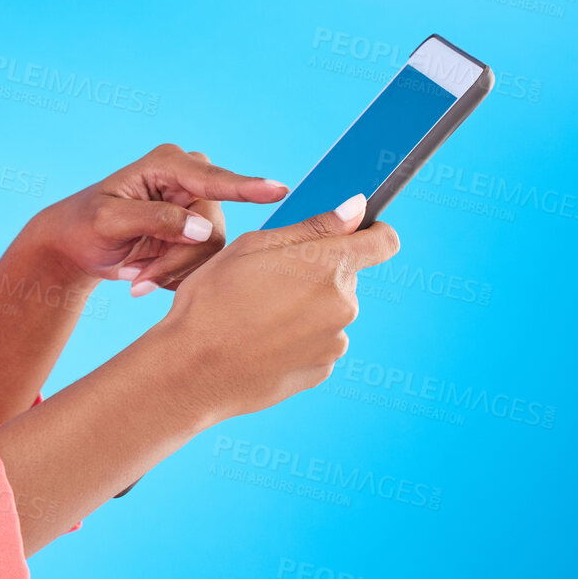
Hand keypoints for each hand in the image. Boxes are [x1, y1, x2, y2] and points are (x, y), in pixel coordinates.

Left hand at [29, 142, 289, 296]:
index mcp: (167, 165)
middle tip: (135, 277)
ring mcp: (197, 211)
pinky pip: (205, 266)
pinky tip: (144, 275)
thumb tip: (204, 229)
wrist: (77, 246)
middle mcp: (190, 183)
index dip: (246, 187)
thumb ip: (155, 219)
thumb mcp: (108, 220)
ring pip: (210, 253)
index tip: (278, 190)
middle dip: (174, 259)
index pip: (211, 179)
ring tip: (134, 275)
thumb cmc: (84, 224)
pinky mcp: (198, 237)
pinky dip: (172, 277)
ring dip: (169, 271)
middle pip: (210, 230)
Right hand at [155, 193, 401, 420]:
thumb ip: (312, 227)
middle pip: (344, 276)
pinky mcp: (323, 369)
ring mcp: (335, 340)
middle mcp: (342, 303)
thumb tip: (355, 210)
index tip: (352, 234)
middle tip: (265, 281)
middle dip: (315, 273)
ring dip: (305, 307)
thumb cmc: (213, 301)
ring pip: (329, 310)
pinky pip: (319, 342)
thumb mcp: (252, 247)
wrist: (194, 368)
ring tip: (257, 316)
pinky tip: (262, 341)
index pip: (382, 242)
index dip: (371, 232)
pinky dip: (297, 338)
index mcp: (326, 265)